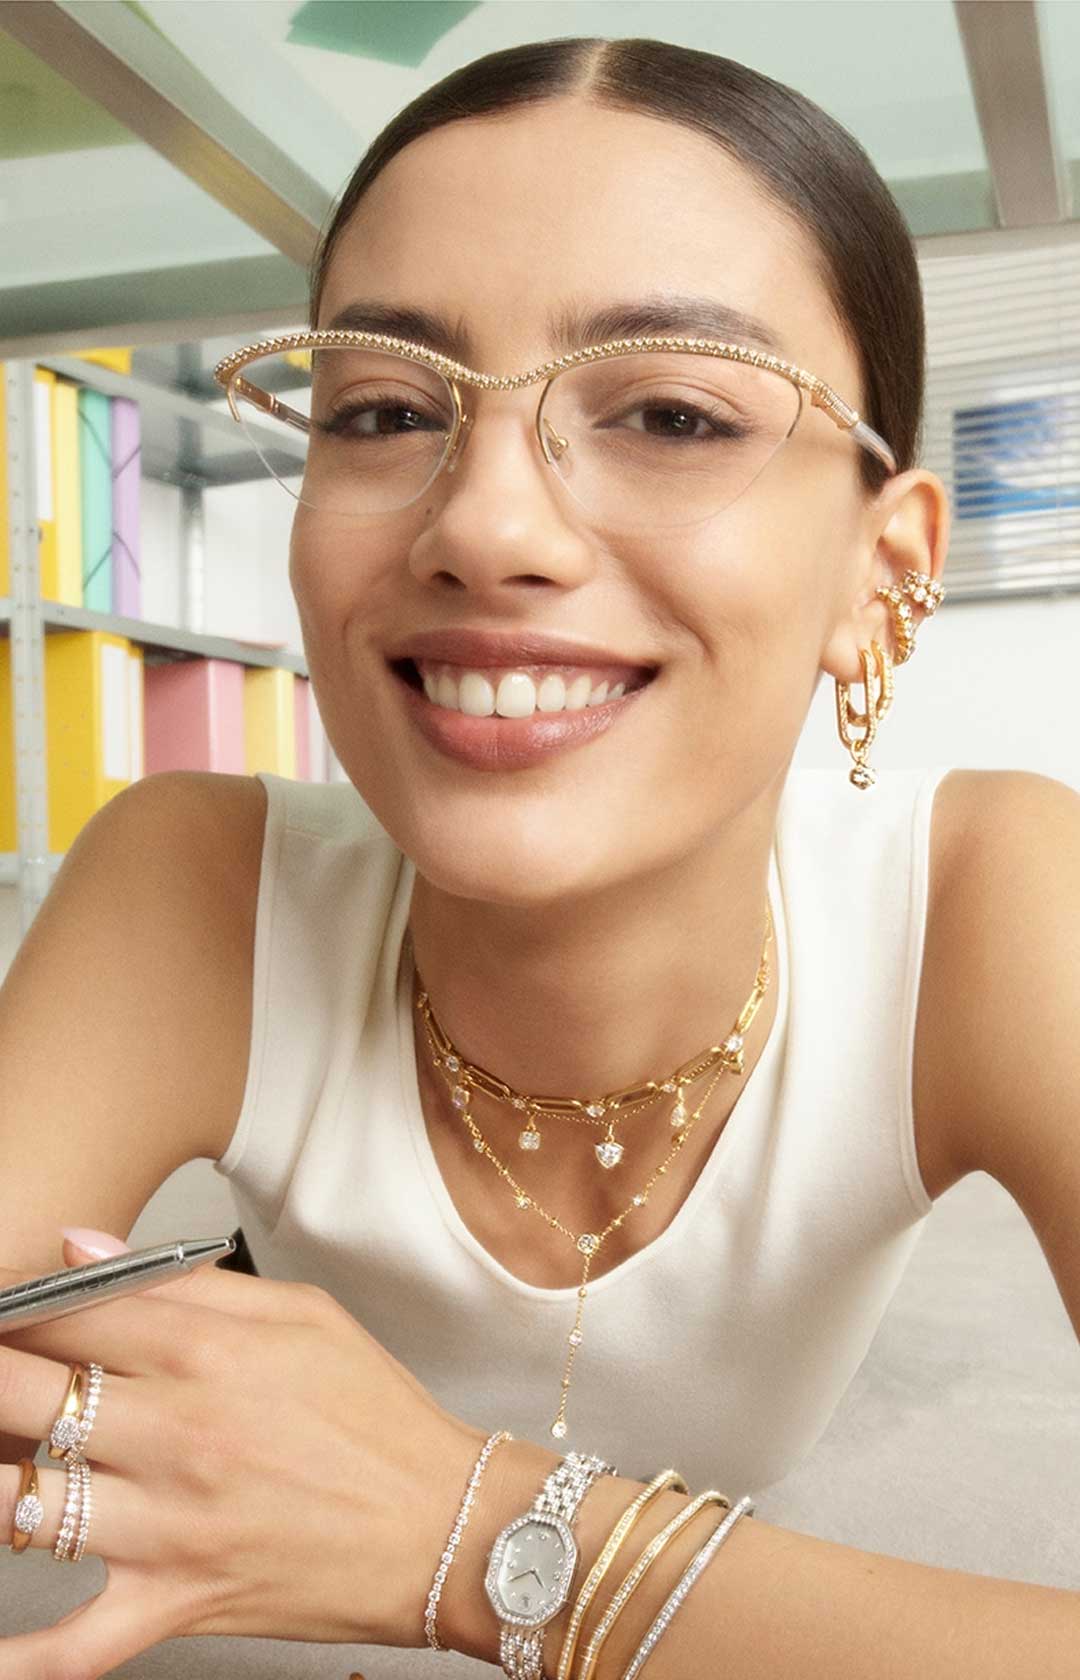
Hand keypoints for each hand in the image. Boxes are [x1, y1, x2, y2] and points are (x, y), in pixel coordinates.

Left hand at [0, 1233, 490, 1678]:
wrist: (447, 1528)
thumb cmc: (378, 1417)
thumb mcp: (302, 1314)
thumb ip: (183, 1277)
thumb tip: (79, 1247)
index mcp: (209, 1353)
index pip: (69, 1310)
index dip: (12, 1300)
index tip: (1, 1304)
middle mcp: (177, 1434)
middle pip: (23, 1392)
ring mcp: (168, 1527)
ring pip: (18, 1505)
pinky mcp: (173, 1602)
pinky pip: (73, 1644)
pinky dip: (21, 1659)